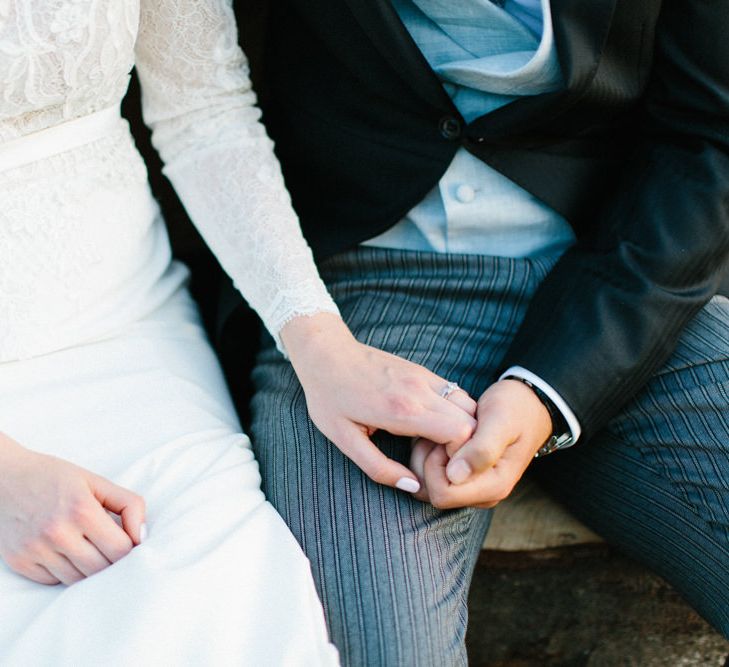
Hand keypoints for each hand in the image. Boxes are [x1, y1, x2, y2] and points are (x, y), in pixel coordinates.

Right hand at [0, 433, 145, 584]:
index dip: (131, 549)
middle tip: (111, 548)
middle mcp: (57, 533)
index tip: (130, 543)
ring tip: (89, 549)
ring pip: (78, 580)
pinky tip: (66, 552)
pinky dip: (66, 572)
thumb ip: (129, 505)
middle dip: (112, 562)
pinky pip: (55, 581)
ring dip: (90, 569)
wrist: (4, 478)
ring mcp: (35, 550)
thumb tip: (142, 537)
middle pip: (101, 569)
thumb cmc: (56, 478)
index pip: (120, 550)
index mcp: (81, 510)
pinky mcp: (19, 562)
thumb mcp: (97, 482)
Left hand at [280, 313, 477, 492]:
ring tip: (439, 445)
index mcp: (402, 410)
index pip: (461, 433)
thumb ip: (379, 468)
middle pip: (472, 420)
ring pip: (469, 404)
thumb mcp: (344, 439)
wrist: (325, 353)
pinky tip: (433, 426)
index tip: (442, 470)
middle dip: (466, 446)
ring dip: (464, 427)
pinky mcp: (422, 371)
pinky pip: (454, 393)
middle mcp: (420, 390)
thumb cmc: (329, 397)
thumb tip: (413, 487)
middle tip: (443, 462)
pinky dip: (456, 412)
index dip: (460, 456)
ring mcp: (424, 377)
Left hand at [409, 379, 551, 508]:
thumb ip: (481, 449)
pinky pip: (432, 475)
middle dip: (428, 460)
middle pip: (430, 491)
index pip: (442, 493)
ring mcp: (473, 489)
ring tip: (443, 430)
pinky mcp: (465, 480)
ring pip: (427, 484)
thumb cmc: (515, 408)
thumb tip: (455, 476)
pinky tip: (442, 435)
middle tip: (443, 431)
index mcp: (493, 487)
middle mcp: (483, 495)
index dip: (435, 465)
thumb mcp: (500, 421)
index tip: (447, 438)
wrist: (528, 405)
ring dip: (426, 455)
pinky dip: (429, 454)